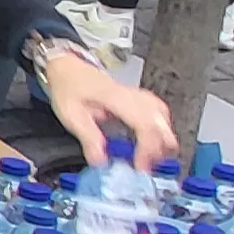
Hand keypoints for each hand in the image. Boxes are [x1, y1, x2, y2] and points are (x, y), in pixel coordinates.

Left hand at [37, 50, 176, 162]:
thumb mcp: (71, 114)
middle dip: (159, 149)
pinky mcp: (139, 98)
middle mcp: (133, 95)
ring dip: (161, 140)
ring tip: (149, 159)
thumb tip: (100, 160)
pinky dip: (160, 130)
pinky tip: (153, 141)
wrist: (69, 67)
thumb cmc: (69, 87)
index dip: (148, 148)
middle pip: (161, 123)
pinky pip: (159, 113)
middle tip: (145, 167)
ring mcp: (138, 95)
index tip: (141, 166)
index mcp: (116, 98)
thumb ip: (88, 137)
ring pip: (164, 118)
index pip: (144, 124)